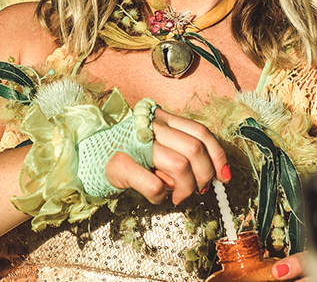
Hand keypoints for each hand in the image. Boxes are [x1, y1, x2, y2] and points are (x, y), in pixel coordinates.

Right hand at [106, 108, 227, 204]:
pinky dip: (161, 197)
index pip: (201, 131)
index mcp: (163, 118)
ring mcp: (135, 143)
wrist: (92, 158)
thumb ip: (183, 149)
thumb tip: (215, 172)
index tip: (224, 176)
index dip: (218, 155)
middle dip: (203, 176)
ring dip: (184, 189)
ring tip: (177, 196)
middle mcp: (150, 125)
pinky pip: (156, 186)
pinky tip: (157, 196)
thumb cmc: (132, 154)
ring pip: (180, 167)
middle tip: (197, 190)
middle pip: (194, 150)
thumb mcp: (160, 144)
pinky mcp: (121, 164)